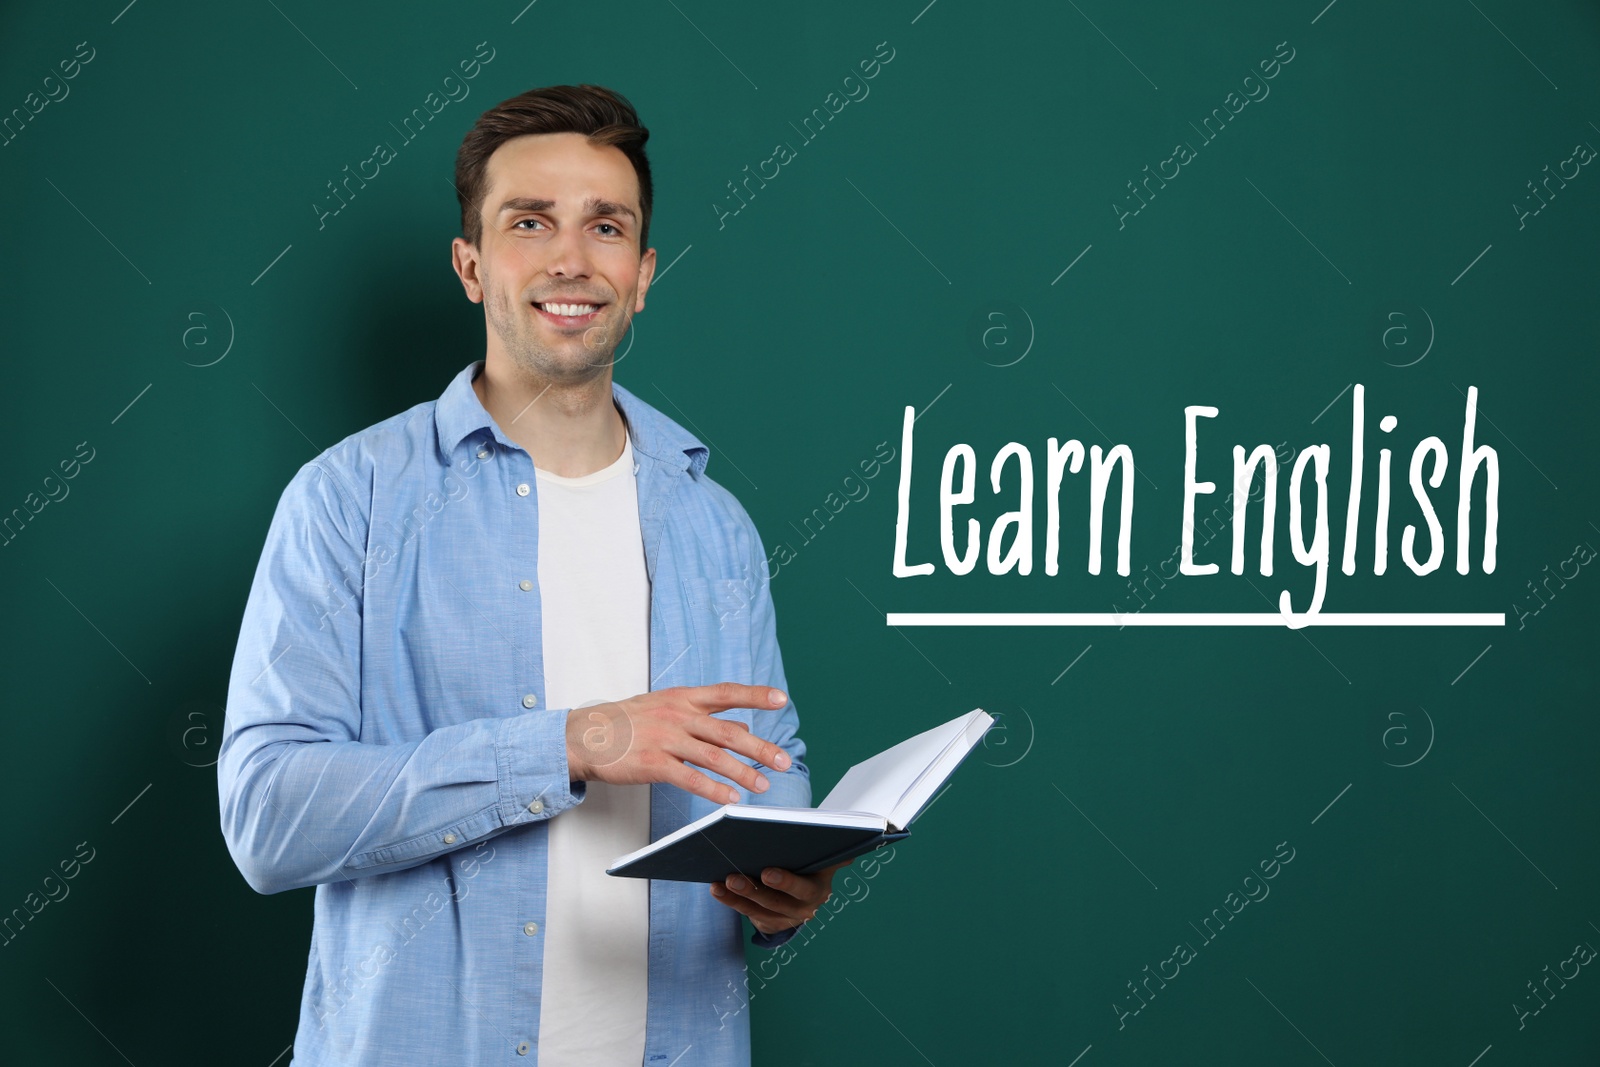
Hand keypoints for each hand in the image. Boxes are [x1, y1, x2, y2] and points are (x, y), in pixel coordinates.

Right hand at [565, 683, 792, 804]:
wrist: (586, 736)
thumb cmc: (629, 721)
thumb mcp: (668, 708)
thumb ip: (705, 715)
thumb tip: (741, 721)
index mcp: (683, 698)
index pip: (726, 692)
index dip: (755, 695)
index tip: (781, 700)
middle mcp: (677, 715)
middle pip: (727, 731)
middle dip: (759, 747)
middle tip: (783, 761)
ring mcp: (665, 739)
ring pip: (713, 756)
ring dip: (742, 772)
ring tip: (762, 786)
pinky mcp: (652, 763)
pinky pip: (689, 778)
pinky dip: (713, 789)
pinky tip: (730, 799)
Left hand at [710, 861, 849, 936]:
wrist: (809, 890)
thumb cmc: (812, 862)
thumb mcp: (824, 857)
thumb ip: (831, 848)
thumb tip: (849, 844)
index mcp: (819, 888)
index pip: (803, 887)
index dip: (785, 882)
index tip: (767, 873)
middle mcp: (804, 907)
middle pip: (777, 901)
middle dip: (754, 890)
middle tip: (734, 877)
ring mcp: (786, 918)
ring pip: (758, 909)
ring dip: (737, 896)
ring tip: (720, 881)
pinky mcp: (770, 922)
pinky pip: (748, 913)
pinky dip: (730, 901)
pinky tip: (716, 888)